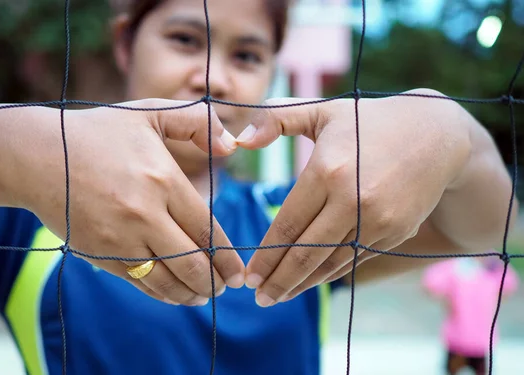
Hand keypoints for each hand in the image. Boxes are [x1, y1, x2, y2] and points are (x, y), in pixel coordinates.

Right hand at [18, 99, 244, 305]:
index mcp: (163, 180)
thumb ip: (195, 122)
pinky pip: (138, 282)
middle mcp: (144, 213)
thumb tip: (230, 146)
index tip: (239, 272)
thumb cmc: (96, 133)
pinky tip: (173, 294)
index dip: (227, 257)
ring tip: (202, 296)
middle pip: (191, 262)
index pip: (206, 230)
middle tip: (227, 288)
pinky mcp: (99, 253)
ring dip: (190, 294)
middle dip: (214, 282)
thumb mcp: (149, 114)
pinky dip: (161, 293)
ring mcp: (120, 237)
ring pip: (166, 280)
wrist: (36, 156)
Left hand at [237, 89, 470, 306]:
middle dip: (278, 280)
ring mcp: (377, 220)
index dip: (265, 255)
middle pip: (306, 253)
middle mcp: (352, 200)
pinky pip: (354, 259)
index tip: (247, 275)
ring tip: (278, 297)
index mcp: (328, 170)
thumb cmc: (368, 121)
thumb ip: (275, 119)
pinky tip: (311, 281)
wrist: (437, 134)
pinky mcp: (395, 232)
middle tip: (258, 299)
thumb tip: (240, 141)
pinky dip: (330, 274)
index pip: (288, 224)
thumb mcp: (322, 111)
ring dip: (302, 284)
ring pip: (331, 263)